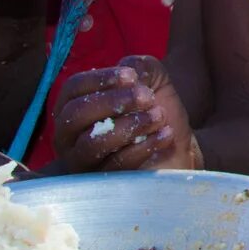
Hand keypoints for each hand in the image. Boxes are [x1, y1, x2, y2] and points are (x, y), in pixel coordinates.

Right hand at [46, 58, 200, 171]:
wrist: (178, 149)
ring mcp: (83, 162)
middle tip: (147, 97)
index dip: (100, 79)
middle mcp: (70, 135)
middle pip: (75, 115)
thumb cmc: (156, 112)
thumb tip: (128, 69)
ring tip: (159, 116)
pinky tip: (165, 135)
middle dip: (113, 102)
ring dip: (130, 126)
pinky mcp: (103, 182)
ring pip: (92, 143)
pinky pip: (115, 165)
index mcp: (75, 106)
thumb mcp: (152, 81)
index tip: (131, 77)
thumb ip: (141, 66)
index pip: (72, 89)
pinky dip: (143, 147)